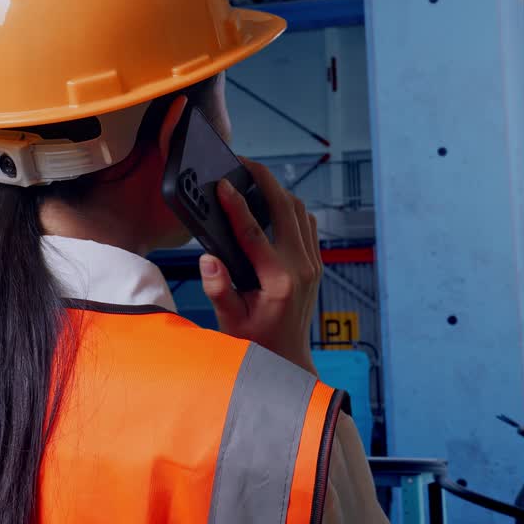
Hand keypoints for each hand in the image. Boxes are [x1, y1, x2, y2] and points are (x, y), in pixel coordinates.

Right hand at [198, 160, 321, 375]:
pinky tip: (271, 202)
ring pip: (300, 211)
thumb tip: (208, 259)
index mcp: (278, 280)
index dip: (236, 205)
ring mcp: (312, 264)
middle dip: (265, 180)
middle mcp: (301, 268)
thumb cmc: (254, 342)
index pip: (254, 233)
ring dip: (279, 190)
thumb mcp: (230, 319)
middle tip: (243, 163)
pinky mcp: (315, 264)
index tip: (222, 185)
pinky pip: (306, 224)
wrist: (287, 360)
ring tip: (254, 177)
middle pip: (286, 208)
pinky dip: (290, 207)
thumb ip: (218, 289)